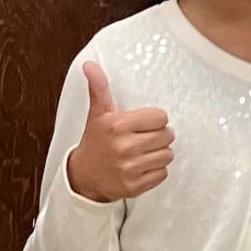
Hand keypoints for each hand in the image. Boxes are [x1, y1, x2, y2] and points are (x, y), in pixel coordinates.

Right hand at [65, 62, 173, 202]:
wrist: (83, 176)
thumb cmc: (95, 141)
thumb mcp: (97, 114)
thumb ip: (99, 88)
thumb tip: (90, 64)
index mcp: (117, 125)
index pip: (161, 117)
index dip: (155, 120)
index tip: (144, 125)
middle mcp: (124, 147)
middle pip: (167, 136)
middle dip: (159, 136)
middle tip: (145, 138)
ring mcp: (129, 168)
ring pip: (167, 155)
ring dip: (159, 154)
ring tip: (144, 153)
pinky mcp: (134, 186)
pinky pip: (162, 174)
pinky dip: (155, 171)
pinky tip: (142, 167)